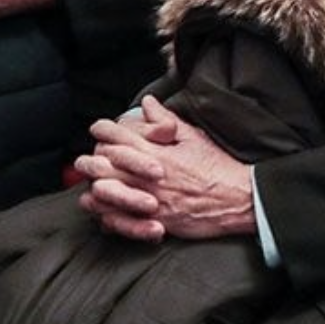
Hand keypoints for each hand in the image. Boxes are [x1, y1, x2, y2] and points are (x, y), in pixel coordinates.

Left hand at [77, 99, 254, 240]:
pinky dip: (108, 215)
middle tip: (84, 160)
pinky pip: (121, 220)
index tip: (98, 129)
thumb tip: (148, 102)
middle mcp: (150, 175)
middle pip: (106, 164)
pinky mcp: (156, 221)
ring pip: (108, 193)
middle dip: (91, 160)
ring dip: (95, 188)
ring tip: (89, 186)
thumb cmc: (218, 167)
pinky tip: (103, 212)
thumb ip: (167, 120)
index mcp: (159, 152)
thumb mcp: (194, 137)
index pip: (120, 135)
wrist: (240, 199)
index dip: (104, 130)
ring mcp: (151, 199)